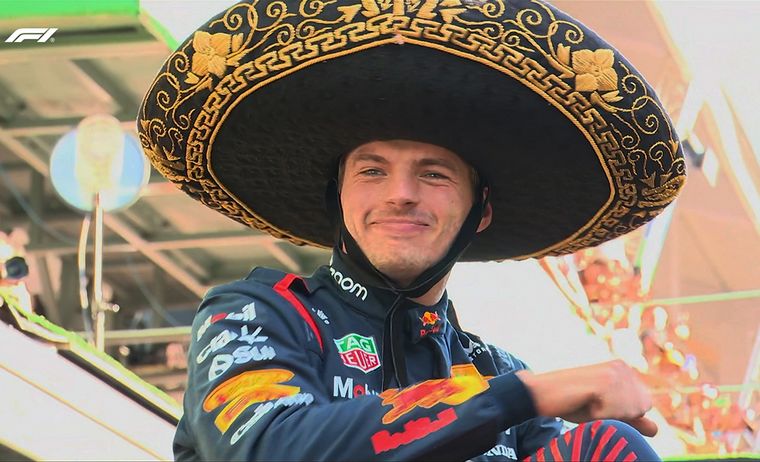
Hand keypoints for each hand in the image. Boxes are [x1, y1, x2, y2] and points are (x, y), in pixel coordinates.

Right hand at [516, 360, 657, 436]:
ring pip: (631, 412)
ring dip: (610, 415)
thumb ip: (632, 419)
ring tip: (589, 402)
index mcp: (624, 370)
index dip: (621, 413)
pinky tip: (586, 401)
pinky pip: (618, 413)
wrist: (544, 393)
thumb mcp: (607, 412)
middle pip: (640, 409)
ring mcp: (616, 372)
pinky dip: (602, 414)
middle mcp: (623, 367)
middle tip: (593, 403)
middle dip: (618, 414)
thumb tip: (656, 429)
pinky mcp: (607, 380)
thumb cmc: (573, 402)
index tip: (598, 403)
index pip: (643, 406)